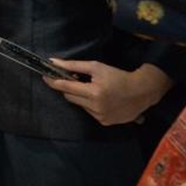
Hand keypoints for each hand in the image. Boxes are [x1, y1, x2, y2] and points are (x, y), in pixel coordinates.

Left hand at [43, 60, 172, 125]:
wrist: (141, 92)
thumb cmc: (118, 76)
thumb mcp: (96, 67)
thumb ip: (74, 66)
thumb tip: (54, 62)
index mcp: (93, 93)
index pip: (66, 88)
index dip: (54, 82)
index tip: (44, 76)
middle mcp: (96, 107)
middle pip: (70, 97)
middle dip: (70, 88)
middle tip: (77, 80)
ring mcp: (100, 117)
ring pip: (79, 105)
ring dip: (81, 97)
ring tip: (95, 90)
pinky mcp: (104, 122)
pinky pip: (89, 112)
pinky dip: (90, 105)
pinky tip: (102, 99)